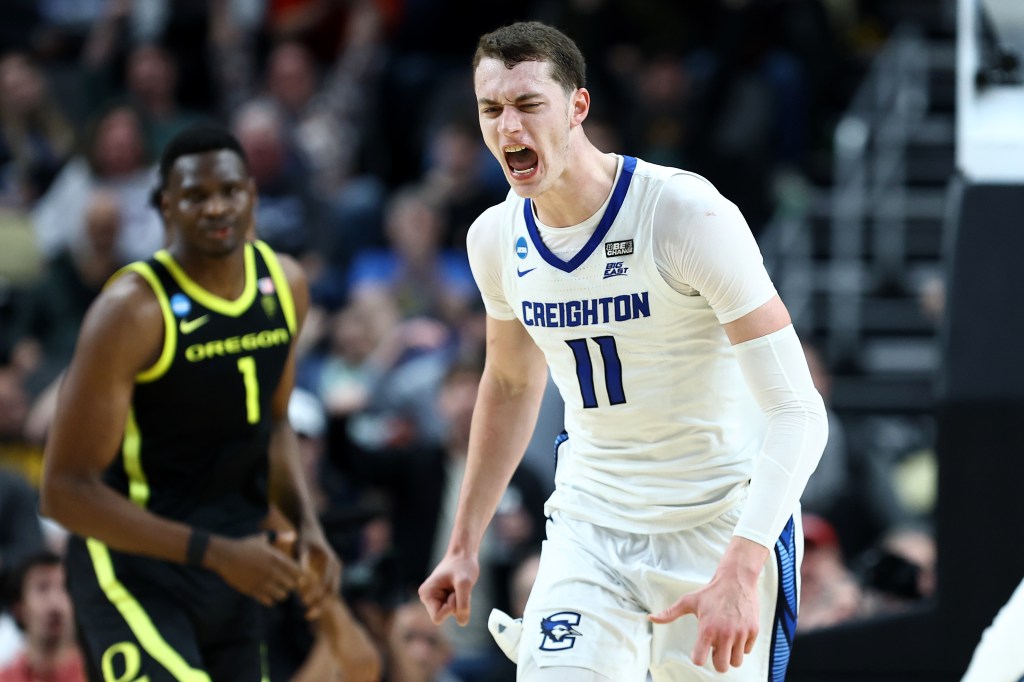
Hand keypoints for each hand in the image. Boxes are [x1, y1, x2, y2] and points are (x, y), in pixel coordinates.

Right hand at [206, 532, 302, 605]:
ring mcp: (263, 583)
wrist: (225, 556)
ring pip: (282, 596)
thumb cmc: (244, 546)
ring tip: (276, 588)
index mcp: (277, 559)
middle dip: (291, 584)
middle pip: (292, 585)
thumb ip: (280, 537)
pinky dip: (270, 598)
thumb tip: (294, 535)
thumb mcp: (262, 539)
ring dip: (281, 593)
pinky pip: (269, 601)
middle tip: (285, 581)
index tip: (293, 572)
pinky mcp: (253, 591)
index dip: (298, 574)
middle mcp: (272, 572)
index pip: (299, 572)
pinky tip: (266, 592)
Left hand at [295, 529, 341, 619]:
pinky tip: (308, 605)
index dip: (315, 594)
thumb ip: (302, 561)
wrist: (312, 533)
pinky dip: (320, 600)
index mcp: (331, 562)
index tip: (303, 601)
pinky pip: (329, 592)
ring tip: (308, 614)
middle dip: (321, 605)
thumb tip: (302, 577)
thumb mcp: (301, 548)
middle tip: (307, 615)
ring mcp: (336, 572)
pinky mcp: (332, 576)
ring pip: (332, 594)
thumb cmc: (304, 540)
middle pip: (332, 592)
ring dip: (321, 605)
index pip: (326, 583)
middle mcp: (336, 568)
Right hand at [418, 551, 479, 625]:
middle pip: (445, 616)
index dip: (450, 609)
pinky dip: (462, 600)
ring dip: (460, 601)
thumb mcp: (465, 583)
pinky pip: (456, 608)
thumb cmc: (462, 565)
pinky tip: (460, 588)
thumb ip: (463, 604)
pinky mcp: (445, 599)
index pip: (437, 618)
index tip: (454, 593)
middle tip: (457, 588)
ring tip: (459, 586)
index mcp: (427, 594)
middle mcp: (428, 598)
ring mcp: (437, 599)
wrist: (464, 554)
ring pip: (452, 613)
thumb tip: (462, 623)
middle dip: (455, 604)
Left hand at [649, 538, 767, 672]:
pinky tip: (737, 632)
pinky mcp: (754, 631)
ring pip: (737, 661)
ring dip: (731, 654)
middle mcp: (725, 634)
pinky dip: (743, 646)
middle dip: (718, 660)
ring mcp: (741, 633)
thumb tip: (651, 618)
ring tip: (727, 640)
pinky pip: (748, 651)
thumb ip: (670, 613)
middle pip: (722, 667)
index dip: (698, 657)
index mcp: (707, 629)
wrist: (737, 578)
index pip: (700, 660)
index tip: (700, 650)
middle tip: (716, 647)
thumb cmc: (711, 591)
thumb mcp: (689, 601)